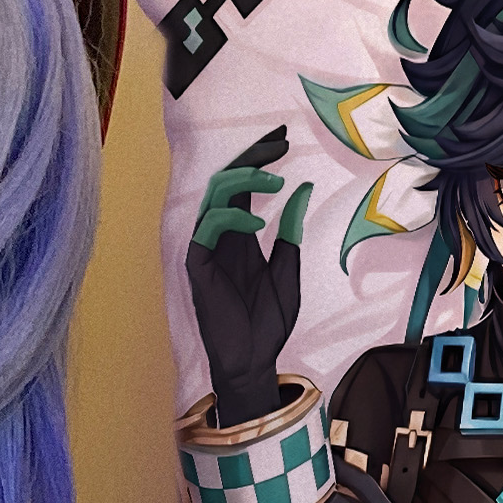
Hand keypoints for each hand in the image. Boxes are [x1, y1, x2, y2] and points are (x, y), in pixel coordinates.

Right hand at [186, 125, 310, 426]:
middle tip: (280, 144)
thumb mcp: (289, 269)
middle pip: (227, 181)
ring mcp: (208, 250)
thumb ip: (291, 231)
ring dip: (244, 181)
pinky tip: (258, 221)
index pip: (244, 186)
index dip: (259, 160)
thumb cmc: (268, 323)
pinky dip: (232, 217)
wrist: (253, 361)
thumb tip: (304, 188)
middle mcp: (221, 237)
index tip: (284, 140)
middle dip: (252, 158)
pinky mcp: (199, 267)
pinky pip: (208, 228)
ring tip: (275, 180)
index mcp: (240, 236)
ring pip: (215, 197)